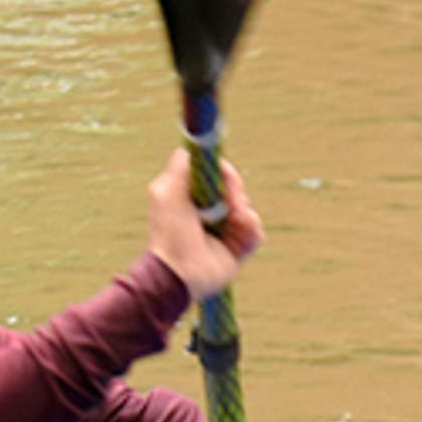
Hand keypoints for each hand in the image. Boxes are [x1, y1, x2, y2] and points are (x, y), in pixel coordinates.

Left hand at [144, 148, 262, 299]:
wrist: (178, 271)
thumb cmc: (169, 231)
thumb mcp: (166, 190)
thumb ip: (180, 166)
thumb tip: (194, 151)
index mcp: (193, 198)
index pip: (217, 176)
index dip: (224, 173)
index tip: (224, 175)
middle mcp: (210, 213)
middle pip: (236, 190)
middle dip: (236, 191)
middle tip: (230, 202)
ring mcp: (225, 232)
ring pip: (248, 209)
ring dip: (244, 211)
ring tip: (233, 220)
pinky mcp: (238, 250)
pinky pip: (256, 232)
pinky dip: (251, 229)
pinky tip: (240, 232)